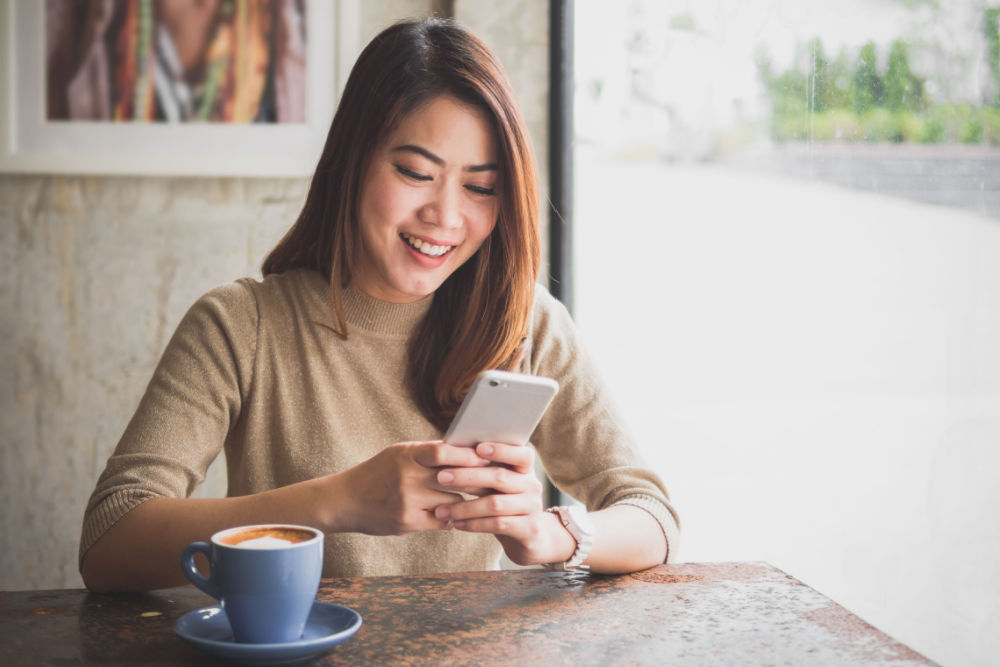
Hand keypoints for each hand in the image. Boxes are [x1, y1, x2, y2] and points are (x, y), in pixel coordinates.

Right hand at [336, 441, 488, 535]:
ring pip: (453, 502)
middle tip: (496, 481)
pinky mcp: (408, 522)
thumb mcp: (399, 453)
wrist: (346, 500)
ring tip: (482, 499)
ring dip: (468, 502)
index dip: (469, 455)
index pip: (445, 452)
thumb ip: (429, 452)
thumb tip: (466, 448)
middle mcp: (407, 477)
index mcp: (407, 455)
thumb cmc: (378, 472)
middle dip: (478, 480)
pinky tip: (460, 515)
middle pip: (455, 478)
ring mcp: (408, 501)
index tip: (486, 458)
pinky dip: (454, 518)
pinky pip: (443, 522)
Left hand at [432, 443, 574, 565]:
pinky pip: (497, 524)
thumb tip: (450, 453)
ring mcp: (532, 507)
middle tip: (441, 477)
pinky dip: (473, 524)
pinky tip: (456, 524)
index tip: (478, 447)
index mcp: (525, 469)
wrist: (532, 538)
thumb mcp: (500, 485)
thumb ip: (484, 470)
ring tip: (441, 510)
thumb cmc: (506, 503)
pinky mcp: (528, 529)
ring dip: (464, 507)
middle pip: (499, 477)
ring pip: (495, 504)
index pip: (521, 454)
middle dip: (467, 476)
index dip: (501, 450)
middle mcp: (532, 485)